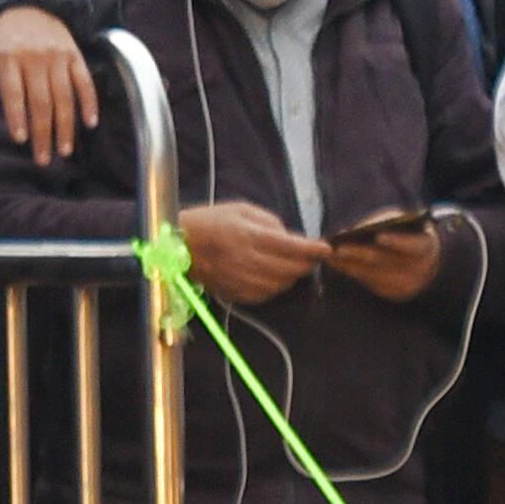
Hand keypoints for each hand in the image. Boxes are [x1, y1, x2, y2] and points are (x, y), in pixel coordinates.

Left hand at [0, 7, 97, 163]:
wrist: (32, 6)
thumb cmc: (5, 39)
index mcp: (8, 57)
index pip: (13, 92)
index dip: (17, 117)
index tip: (21, 140)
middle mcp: (35, 57)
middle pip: (41, 101)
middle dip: (43, 133)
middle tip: (44, 159)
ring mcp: (58, 56)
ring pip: (64, 97)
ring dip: (66, 126)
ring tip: (64, 150)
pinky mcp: (75, 56)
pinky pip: (85, 82)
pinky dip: (89, 103)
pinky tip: (90, 124)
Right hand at [177, 199, 325, 308]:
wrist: (177, 247)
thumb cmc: (209, 222)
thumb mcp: (240, 209)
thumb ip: (268, 221)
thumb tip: (288, 237)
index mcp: (250, 237)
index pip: (293, 247)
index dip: (314, 249)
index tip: (326, 248)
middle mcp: (249, 262)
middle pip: (291, 269)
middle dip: (306, 263)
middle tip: (309, 256)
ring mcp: (243, 281)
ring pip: (282, 284)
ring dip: (291, 275)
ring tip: (290, 265)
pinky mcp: (237, 294)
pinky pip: (266, 294)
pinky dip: (275, 286)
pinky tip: (271, 276)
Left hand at [332, 219, 447, 303]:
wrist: (424, 262)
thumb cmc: (407, 234)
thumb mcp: (404, 224)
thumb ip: (385, 223)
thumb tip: (356, 230)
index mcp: (425, 247)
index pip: (414, 245)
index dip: (397, 241)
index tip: (379, 236)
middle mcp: (419, 270)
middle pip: (386, 262)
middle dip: (359, 254)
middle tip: (338, 248)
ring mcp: (406, 285)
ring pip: (372, 274)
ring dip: (348, 264)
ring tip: (328, 253)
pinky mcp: (392, 293)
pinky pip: (367, 282)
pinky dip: (350, 270)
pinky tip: (335, 262)